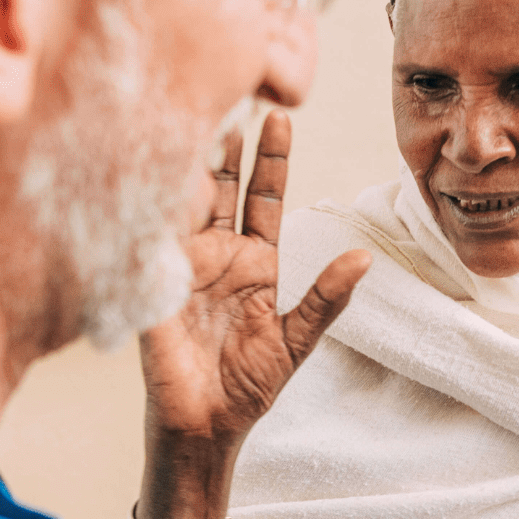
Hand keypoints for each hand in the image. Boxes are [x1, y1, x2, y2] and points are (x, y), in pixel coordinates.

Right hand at [136, 111, 369, 518]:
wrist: (204, 426)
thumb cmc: (249, 385)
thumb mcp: (297, 340)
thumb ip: (327, 299)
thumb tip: (365, 257)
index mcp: (252, 261)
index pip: (262, 197)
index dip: (270, 159)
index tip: (279, 116)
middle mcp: (214, 254)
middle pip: (220, 186)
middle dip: (225, 142)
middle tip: (232, 92)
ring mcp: (180, 265)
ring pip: (184, 202)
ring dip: (190, 161)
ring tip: (197, 114)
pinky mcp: (152, 285)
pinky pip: (153, 239)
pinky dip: (156, 206)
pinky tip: (160, 172)